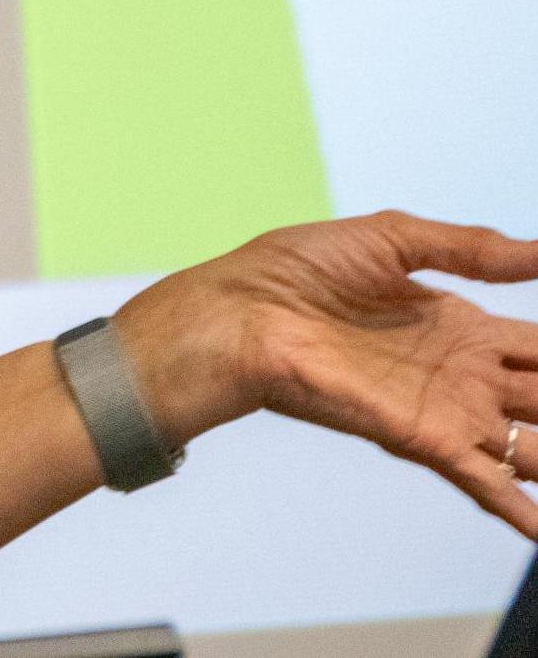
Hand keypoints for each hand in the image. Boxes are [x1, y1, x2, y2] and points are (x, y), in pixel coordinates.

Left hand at [116, 211, 537, 536]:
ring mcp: (445, 410)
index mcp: (457, 326)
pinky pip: (486, 479)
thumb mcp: (391, 239)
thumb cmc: (293, 272)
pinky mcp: (420, 437)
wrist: (236, 312)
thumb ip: (469, 248)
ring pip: (532, 445)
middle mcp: (461, 375)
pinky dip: (523, 505)